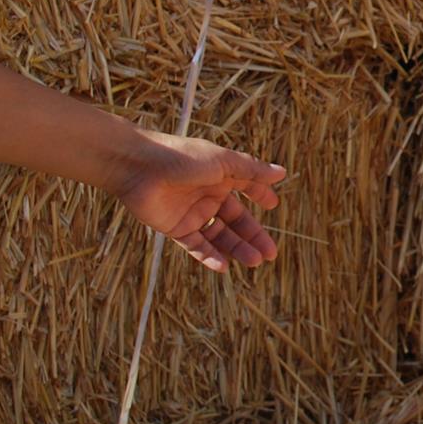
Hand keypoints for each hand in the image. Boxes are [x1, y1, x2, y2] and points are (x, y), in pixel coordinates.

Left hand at [110, 130, 286, 271]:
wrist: (140, 167)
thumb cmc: (182, 157)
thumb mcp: (223, 162)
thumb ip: (252, 170)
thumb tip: (282, 173)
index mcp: (222, 176)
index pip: (246, 187)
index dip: (260, 196)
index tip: (273, 206)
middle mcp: (209, 196)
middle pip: (236, 221)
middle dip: (253, 237)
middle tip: (269, 254)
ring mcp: (193, 213)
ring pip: (219, 236)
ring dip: (236, 249)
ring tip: (254, 262)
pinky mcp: (176, 228)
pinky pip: (196, 246)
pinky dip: (210, 256)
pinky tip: (224, 266)